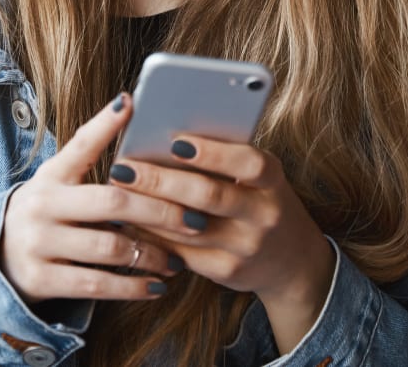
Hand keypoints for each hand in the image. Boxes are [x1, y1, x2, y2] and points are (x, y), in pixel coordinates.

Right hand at [0, 94, 190, 303]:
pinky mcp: (40, 279)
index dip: (104, 124)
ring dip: (152, 254)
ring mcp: (39, 242)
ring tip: (179, 259)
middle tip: (195, 220)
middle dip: (160, 211)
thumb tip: (133, 113)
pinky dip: (132, 287)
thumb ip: (92, 160)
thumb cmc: (48, 211)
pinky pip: (96, 285)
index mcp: (52, 174)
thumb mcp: (59, 181)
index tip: (130, 103)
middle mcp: (42, 204)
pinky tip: (156, 286)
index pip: (81, 143)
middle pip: (112, 202)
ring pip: (109, 247)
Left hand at [110, 136, 335, 352]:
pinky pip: (182, 253)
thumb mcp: (257, 175)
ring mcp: (246, 247)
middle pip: (209, 195)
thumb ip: (223, 156)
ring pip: (188, 228)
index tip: (174, 141)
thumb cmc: (259, 197)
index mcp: (272, 179)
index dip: (212, 153)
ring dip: (146, 209)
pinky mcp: (227, 271)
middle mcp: (264, 214)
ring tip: (115, 191)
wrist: (291, 259)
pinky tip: (128, 220)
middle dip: (160, 181)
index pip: (248, 162)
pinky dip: (152, 235)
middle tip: (122, 168)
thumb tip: (164, 135)